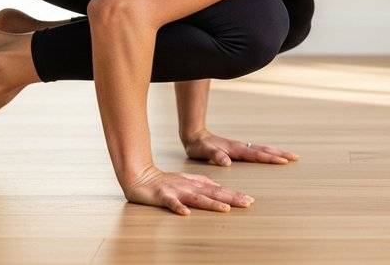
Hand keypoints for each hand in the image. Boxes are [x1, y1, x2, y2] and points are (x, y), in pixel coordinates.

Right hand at [123, 164, 253, 215]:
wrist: (140, 175)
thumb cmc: (164, 180)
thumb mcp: (187, 180)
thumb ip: (202, 183)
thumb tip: (219, 187)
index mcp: (196, 184)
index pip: (219, 190)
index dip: (234, 195)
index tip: (250, 200)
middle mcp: (189, 187)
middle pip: (213, 193)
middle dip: (231, 198)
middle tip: (247, 203)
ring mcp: (176, 191)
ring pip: (197, 198)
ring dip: (211, 204)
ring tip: (225, 209)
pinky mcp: (162, 196)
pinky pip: (171, 203)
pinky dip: (178, 207)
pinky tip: (186, 214)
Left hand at [183, 128, 299, 166]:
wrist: (195, 136)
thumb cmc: (199, 146)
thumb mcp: (203, 152)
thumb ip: (215, 156)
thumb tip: (227, 163)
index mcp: (235, 149)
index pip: (256, 154)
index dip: (270, 158)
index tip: (283, 161)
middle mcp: (241, 147)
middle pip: (265, 150)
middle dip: (280, 154)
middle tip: (296, 157)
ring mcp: (241, 147)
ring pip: (263, 149)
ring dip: (277, 153)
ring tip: (290, 157)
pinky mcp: (240, 150)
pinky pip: (258, 151)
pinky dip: (268, 153)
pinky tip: (272, 156)